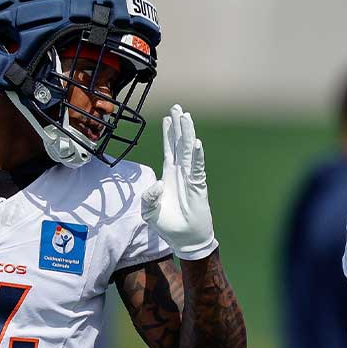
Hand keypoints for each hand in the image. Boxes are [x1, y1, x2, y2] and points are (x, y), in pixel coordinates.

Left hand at [142, 104, 217, 260]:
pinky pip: (197, 168)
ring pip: (188, 151)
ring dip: (187, 134)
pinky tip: (195, 143)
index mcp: (169, 175)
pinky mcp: (198, 187)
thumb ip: (148, 198)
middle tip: (177, 107)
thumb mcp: (150, 212)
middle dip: (178, 126)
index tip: (168, 117)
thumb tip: (156, 183)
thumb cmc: (168, 225)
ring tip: (186, 117)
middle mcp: (181, 173)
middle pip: (180, 144)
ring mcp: (190, 178)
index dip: (168, 133)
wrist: (185, 240)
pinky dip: (197, 156)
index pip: (169, 149)